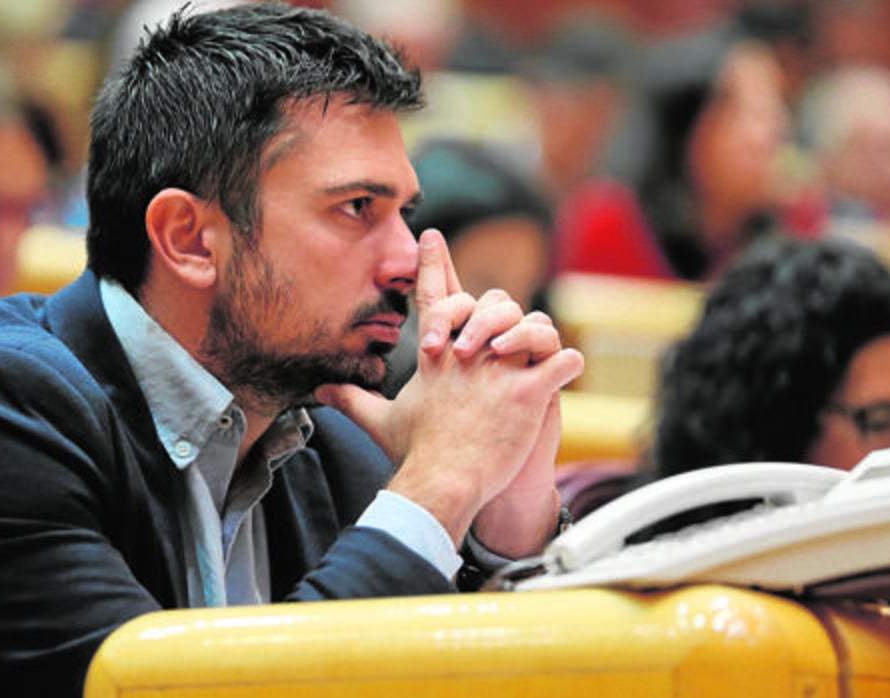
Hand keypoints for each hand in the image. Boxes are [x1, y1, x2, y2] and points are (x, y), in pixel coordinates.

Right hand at [316, 229, 582, 547]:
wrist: (441, 481)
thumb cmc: (414, 453)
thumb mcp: (380, 421)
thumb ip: (353, 400)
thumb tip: (321, 392)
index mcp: (437, 354)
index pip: (435, 297)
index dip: (432, 263)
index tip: (432, 237)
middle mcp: (470, 352)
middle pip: (496, 304)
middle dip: (505, 316)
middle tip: (508, 338)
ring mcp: (502, 370)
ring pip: (536, 327)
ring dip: (541, 340)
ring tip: (541, 360)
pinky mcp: (529, 392)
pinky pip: (564, 360)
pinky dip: (569, 366)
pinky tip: (565, 374)